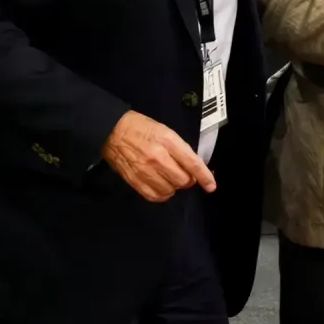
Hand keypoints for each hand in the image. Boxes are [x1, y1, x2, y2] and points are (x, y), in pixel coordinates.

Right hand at [101, 110, 215, 202]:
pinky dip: (162, 194)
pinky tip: (161, 186)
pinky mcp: (135, 180)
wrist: (112, 131)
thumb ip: (179, 148)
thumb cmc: (141, 127)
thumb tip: (192, 167)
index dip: (204, 176)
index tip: (211, 186)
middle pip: (183, 180)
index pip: (191, 162)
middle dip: (187, 180)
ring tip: (169, 178)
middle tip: (183, 174)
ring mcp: (145, 170)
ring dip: (174, 186)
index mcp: (167, 140)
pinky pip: (155, 196)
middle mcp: (158, 157)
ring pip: (170, 190)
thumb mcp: (164, 130)